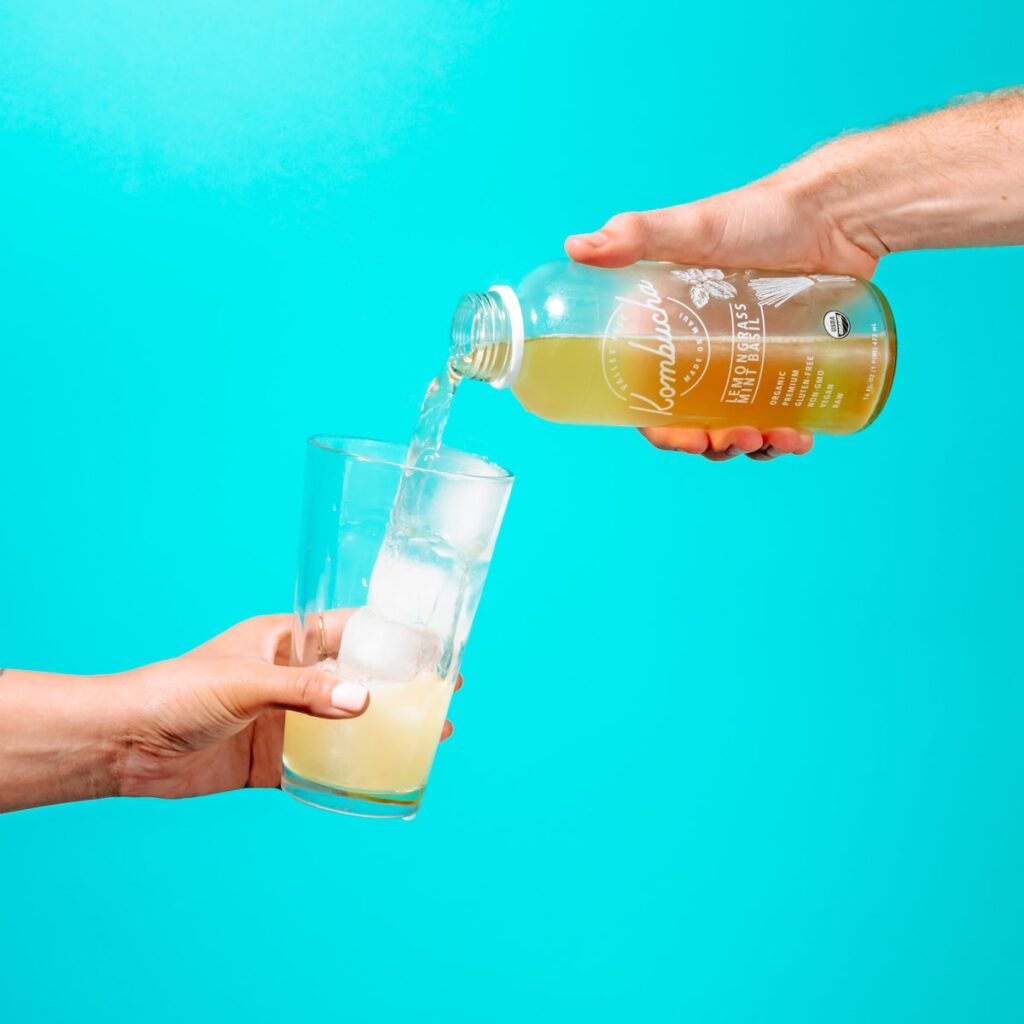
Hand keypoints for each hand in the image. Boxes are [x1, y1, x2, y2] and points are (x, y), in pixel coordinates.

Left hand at [117, 613, 458, 799]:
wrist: (125, 744)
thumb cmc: (176, 691)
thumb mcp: (246, 682)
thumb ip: (305, 691)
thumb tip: (366, 702)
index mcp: (286, 640)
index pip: (353, 630)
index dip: (397, 637)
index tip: (438, 648)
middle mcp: (291, 677)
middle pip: (361, 678)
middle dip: (404, 687)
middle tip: (447, 698)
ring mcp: (283, 719)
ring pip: (348, 723)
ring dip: (386, 730)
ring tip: (432, 738)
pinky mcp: (270, 759)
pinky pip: (320, 764)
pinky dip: (350, 771)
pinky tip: (381, 776)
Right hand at [565, 169, 878, 460]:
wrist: (834, 211)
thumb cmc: (759, 216)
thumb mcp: (691, 228)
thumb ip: (634, 234)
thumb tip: (575, 247)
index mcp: (669, 334)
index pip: (652, 399)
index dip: (662, 430)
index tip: (686, 439)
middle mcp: (705, 355)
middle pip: (696, 421)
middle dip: (713, 444)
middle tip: (739, 438)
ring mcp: (750, 364)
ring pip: (739, 426)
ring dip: (752, 448)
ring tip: (778, 438)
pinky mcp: (791, 366)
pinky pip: (782, 417)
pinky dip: (789, 438)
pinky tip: (802, 438)